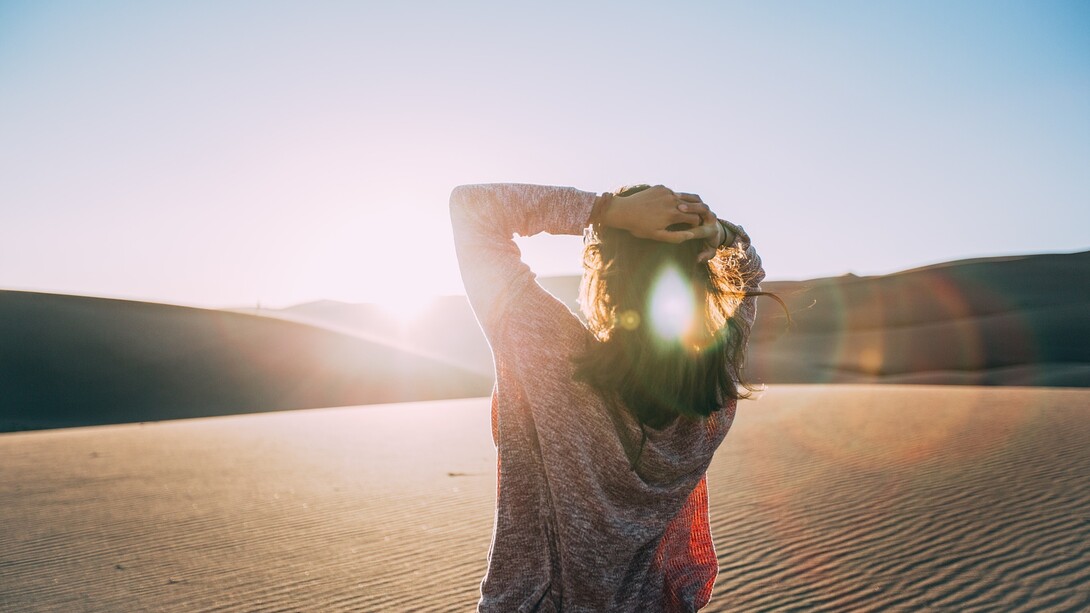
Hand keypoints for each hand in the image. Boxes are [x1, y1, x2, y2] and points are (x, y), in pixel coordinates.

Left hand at [601, 185, 719, 243]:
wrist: (623, 211)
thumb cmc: (639, 226)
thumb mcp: (658, 236)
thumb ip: (677, 237)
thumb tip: (692, 235)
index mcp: (674, 214)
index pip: (695, 218)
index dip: (694, 224)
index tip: (691, 227)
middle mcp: (673, 201)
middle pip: (692, 207)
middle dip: (692, 213)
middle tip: (686, 219)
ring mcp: (667, 192)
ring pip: (682, 199)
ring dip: (682, 205)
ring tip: (676, 212)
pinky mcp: (661, 187)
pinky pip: (672, 193)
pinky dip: (672, 199)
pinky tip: (664, 205)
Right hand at [675, 196, 724, 262]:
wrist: (714, 232)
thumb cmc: (709, 244)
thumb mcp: (709, 252)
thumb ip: (705, 256)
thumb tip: (698, 259)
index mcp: (712, 230)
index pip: (702, 230)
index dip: (692, 230)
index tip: (681, 231)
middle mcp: (711, 218)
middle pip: (704, 210)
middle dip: (693, 209)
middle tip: (680, 208)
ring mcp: (707, 210)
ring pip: (699, 201)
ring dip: (688, 200)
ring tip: (676, 200)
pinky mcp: (702, 204)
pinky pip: (694, 198)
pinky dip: (686, 197)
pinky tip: (675, 197)